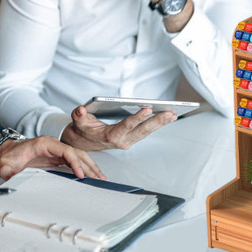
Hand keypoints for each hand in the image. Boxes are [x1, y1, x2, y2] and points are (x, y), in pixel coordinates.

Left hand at [0, 136, 104, 180]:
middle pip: (76, 152)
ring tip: (99, 177)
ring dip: (89, 166)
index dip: (75, 162)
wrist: (6, 150)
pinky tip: (89, 174)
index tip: (80, 174)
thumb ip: (9, 173)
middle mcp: (53, 145)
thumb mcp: (5, 165)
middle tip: (99, 177)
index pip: (65, 151)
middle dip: (89, 165)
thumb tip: (13, 182)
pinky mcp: (56, 157)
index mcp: (43, 144)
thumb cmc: (8, 155)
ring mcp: (56, 150)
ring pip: (78, 156)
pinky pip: (73, 160)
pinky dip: (83, 167)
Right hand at [61, 105, 176, 150]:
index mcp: (111, 136)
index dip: (138, 117)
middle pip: (142, 130)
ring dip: (161, 123)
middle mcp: (123, 140)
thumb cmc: (83, 131)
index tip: (148, 109)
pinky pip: (147, 131)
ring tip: (173, 114)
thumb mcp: (78, 122)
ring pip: (148, 131)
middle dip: (157, 121)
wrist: (84, 143)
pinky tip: (167, 117)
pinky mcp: (133, 138)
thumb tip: (80, 110)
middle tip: (169, 113)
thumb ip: (79, 116)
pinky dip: (158, 124)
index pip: (127, 125)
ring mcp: (129, 140)